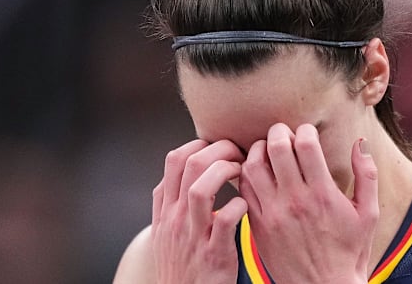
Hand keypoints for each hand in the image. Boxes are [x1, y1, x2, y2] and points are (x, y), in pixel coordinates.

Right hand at [152, 139, 247, 283]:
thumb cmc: (182, 267)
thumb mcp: (166, 233)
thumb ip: (173, 203)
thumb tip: (186, 173)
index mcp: (166, 211)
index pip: (174, 160)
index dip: (199, 144)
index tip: (219, 148)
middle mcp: (175, 219)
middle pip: (190, 165)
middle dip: (219, 149)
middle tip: (238, 153)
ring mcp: (193, 236)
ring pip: (201, 188)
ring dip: (226, 171)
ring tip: (242, 172)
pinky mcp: (213, 255)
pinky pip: (225, 220)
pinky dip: (238, 206)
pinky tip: (246, 205)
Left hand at [239, 123, 378, 283]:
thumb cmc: (349, 251)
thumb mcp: (368, 214)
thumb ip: (366, 175)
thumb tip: (360, 142)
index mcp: (323, 194)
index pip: (306, 144)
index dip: (305, 129)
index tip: (308, 132)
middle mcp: (295, 201)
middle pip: (276, 148)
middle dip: (279, 131)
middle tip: (284, 132)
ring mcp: (273, 213)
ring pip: (253, 165)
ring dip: (258, 149)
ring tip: (268, 149)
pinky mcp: (258, 224)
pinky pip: (243, 189)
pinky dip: (246, 173)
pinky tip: (258, 171)